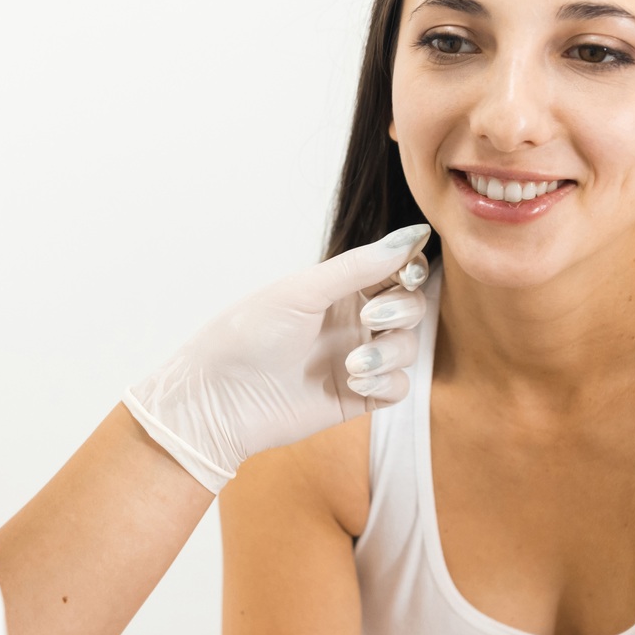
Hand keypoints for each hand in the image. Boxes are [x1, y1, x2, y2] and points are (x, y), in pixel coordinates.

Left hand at [123, 224, 432, 491]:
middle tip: (371, 318)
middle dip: (401, 310)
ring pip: (407, 347)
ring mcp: (357, 359)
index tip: (405, 275)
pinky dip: (387, 382)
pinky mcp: (358, 397)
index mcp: (338, 288)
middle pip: (410, 306)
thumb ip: (360, 265)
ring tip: (354, 363)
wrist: (220, 399)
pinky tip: (356, 382)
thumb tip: (414, 234)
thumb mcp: (303, 291)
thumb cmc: (249, 335)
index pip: (395, 270)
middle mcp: (351, 320)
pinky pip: (399, 387)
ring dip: (390, 352)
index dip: (409, 269)